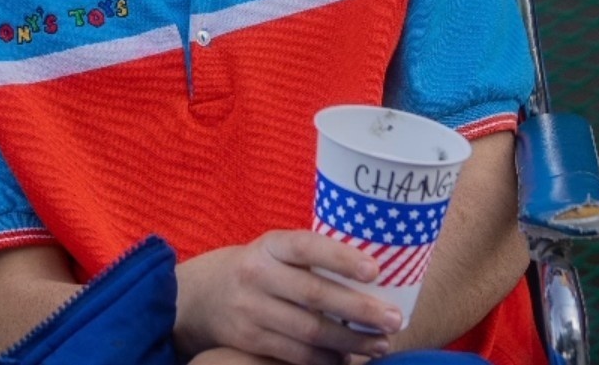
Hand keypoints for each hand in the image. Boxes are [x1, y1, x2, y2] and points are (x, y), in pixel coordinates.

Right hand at [175, 230, 404, 364]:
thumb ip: (311, 259)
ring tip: (380, 344)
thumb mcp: (276, 251)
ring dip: (350, 342)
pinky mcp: (249, 340)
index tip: (375, 270)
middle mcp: (258, 274)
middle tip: (394, 319)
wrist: (203, 295)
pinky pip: (296, 354)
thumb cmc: (260, 268)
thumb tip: (373, 276)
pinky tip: (348, 358)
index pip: (307, 246)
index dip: (340, 258)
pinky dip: (326, 359)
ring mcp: (251, 309)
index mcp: (271, 245)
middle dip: (359, 309)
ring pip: (309, 331)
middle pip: (314, 295)